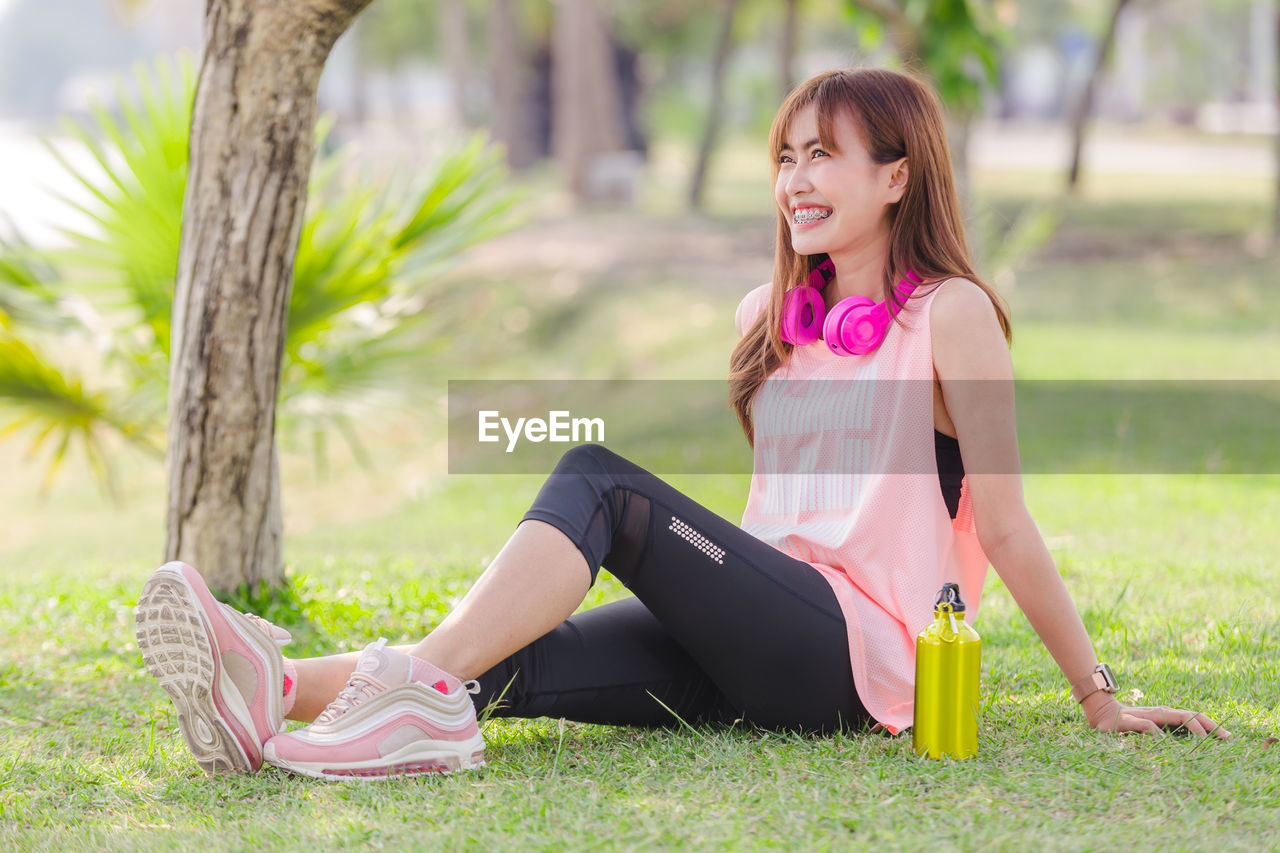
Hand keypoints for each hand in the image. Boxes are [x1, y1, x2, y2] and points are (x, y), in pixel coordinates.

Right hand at [1082, 693, 1230, 737]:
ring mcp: (1144, 715)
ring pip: (1172, 716)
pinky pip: (1144, 725)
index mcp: (1165, 715)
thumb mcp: (1149, 729)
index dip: (1211, 726)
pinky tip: (1162, 740)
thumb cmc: (1127, 724)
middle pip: (1188, 715)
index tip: (1228, 737)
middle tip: (1224, 738)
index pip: (1192, 717)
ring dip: (1190, 725)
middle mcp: (1159, 713)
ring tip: (1203, 738)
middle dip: (1207, 726)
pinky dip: (1155, 732)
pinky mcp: (1128, 721)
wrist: (1099, 711)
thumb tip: (1188, 748)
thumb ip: (1166, 735)